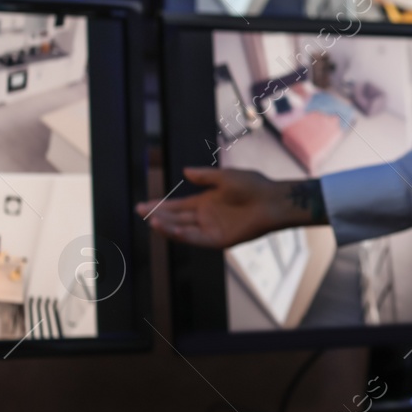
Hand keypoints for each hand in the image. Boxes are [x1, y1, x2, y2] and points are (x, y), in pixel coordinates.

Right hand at [136, 168, 313, 248]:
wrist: (272, 200)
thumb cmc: (253, 186)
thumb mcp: (225, 177)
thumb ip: (205, 176)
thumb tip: (185, 171)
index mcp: (206, 202)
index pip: (177, 205)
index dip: (160, 205)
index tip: (142, 205)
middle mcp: (206, 217)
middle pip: (176, 217)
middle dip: (158, 215)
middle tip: (139, 211)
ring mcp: (212, 229)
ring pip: (183, 229)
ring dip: (167, 226)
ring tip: (152, 221)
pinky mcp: (220, 240)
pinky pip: (197, 239)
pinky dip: (183, 235)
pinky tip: (171, 228)